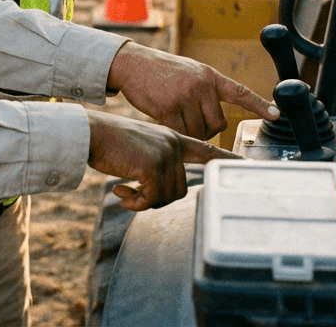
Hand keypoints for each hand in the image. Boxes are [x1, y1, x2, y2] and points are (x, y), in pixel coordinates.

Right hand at [85, 110, 239, 211]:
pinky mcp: (152, 166)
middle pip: (181, 187)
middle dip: (157, 197)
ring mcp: (165, 154)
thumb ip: (155, 162)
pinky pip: (153, 198)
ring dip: (145, 201)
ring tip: (125, 192)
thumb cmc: (108, 140)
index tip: (245, 163)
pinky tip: (120, 193)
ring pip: (169, 195)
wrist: (89, 132)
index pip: (205, 149)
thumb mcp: (139, 147)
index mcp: (172, 137)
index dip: (225, 157)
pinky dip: (136, 203)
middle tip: (132, 194)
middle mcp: (173, 144)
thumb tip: (160, 190)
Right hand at [106, 42, 278, 140]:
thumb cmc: (160, 71)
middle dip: (207, 130)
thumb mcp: (189, 72)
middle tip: (191, 122)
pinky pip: (181, 133)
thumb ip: (205, 90)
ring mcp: (185, 96)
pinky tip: (164, 121)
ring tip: (174, 118)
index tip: (276, 114)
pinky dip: (175, 133)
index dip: (258, 104)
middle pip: (218, 124)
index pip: (239, 92)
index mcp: (209, 76)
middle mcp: (201, 85)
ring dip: (188, 132)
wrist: (132, 64)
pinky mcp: (168, 108)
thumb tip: (215, 122)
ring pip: (199, 132)